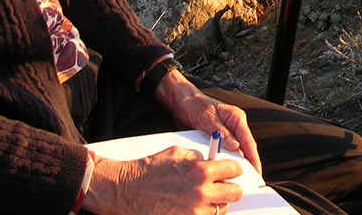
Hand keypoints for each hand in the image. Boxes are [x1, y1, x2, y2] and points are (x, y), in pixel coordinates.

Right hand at [83, 146, 242, 214]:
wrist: (126, 189)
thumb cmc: (149, 169)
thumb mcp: (176, 153)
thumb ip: (197, 157)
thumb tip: (211, 161)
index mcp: (201, 171)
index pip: (234, 170)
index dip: (233, 170)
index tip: (230, 171)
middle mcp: (201, 193)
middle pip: (235, 193)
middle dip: (229, 188)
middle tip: (222, 187)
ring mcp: (195, 212)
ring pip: (222, 210)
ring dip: (217, 203)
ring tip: (205, 198)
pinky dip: (204, 214)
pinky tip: (196, 208)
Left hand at [154, 70, 262, 173]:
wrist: (182, 101)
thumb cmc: (194, 105)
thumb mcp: (207, 119)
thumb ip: (221, 132)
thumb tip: (235, 147)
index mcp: (236, 117)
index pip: (248, 140)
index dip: (254, 158)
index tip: (256, 172)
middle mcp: (235, 124)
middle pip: (245, 147)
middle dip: (248, 163)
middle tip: (250, 181)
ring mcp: (228, 131)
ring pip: (237, 150)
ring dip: (237, 163)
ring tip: (238, 179)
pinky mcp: (220, 137)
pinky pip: (227, 150)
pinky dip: (227, 159)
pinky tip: (226, 170)